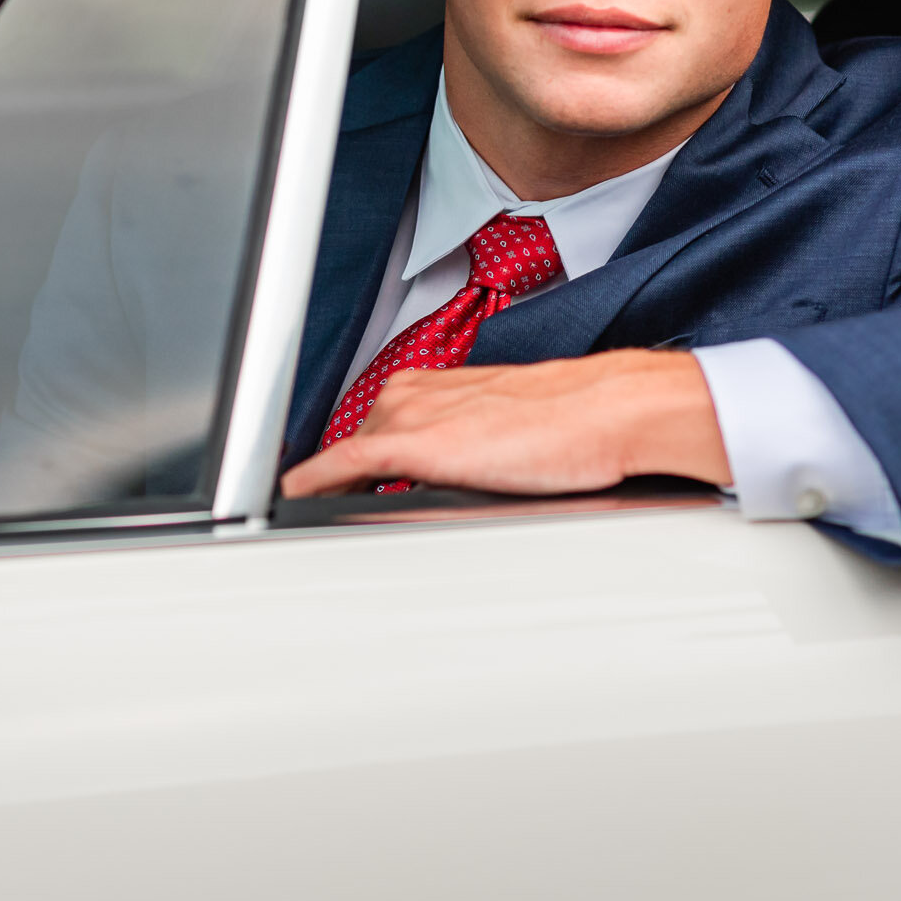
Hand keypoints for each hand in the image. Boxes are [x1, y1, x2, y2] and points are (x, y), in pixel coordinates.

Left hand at [279, 348, 732, 498]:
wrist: (606, 409)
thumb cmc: (573, 419)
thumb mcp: (502, 430)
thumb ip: (465, 448)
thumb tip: (451, 483)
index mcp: (434, 386)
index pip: (371, 429)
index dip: (347, 462)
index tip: (328, 482)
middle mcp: (413, 392)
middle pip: (355, 446)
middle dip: (343, 480)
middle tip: (328, 510)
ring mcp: (410, 414)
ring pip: (348, 457)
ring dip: (334, 487)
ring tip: (319, 515)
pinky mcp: (416, 442)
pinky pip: (342, 464)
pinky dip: (314, 481)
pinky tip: (294, 498)